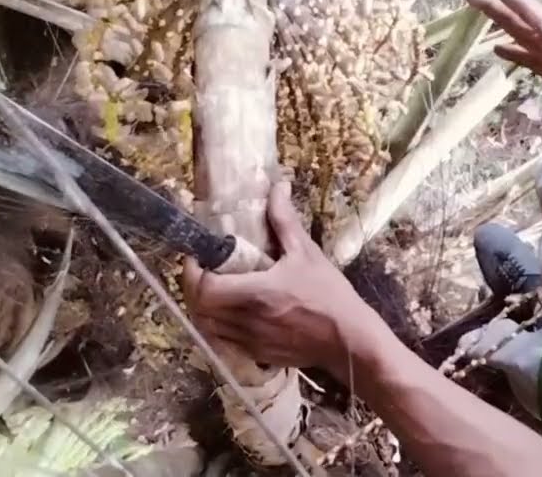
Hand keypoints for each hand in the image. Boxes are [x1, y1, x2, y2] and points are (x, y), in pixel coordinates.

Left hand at [181, 182, 389, 379]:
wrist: (349, 339)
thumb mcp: (307, 253)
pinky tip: (232, 312)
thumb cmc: (329, 294)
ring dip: (204, 309)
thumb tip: (278, 187)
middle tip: (202, 270)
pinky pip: (225, 342)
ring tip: (214, 290)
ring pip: (208, 328)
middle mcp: (247, 321)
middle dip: (194, 289)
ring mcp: (250, 342)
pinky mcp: (257, 355)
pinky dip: (219, 326)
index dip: (192, 273)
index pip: (204, 289)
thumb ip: (285, 221)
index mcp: (256, 293)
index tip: (197, 256)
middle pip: (199, 309)